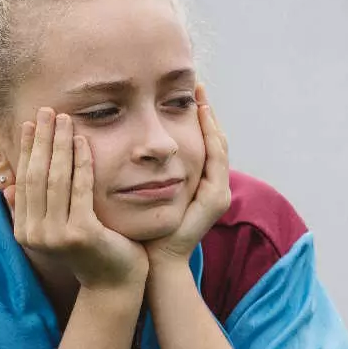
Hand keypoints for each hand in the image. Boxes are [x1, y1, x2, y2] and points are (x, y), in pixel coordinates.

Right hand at [5, 108, 146, 291]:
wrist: (113, 282)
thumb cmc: (88, 251)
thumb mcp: (55, 229)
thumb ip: (32, 209)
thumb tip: (8, 186)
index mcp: (24, 230)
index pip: (23, 180)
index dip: (26, 149)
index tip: (31, 123)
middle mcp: (34, 234)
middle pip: (36, 175)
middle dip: (41, 139)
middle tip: (46, 111)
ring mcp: (56, 234)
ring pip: (56, 179)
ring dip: (59, 144)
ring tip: (64, 118)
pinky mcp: (81, 232)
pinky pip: (80, 188)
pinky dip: (81, 162)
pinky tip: (82, 140)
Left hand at [146, 84, 230, 265]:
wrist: (156, 263)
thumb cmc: (145, 231)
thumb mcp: (147, 193)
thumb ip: (146, 172)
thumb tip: (129, 146)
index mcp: (200, 185)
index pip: (204, 144)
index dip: (199, 120)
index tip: (187, 95)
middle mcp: (215, 187)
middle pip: (216, 140)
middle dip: (208, 113)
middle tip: (198, 85)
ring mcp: (219, 192)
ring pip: (219, 145)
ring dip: (211, 120)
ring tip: (200, 95)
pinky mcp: (216, 197)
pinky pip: (216, 157)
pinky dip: (210, 135)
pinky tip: (201, 116)